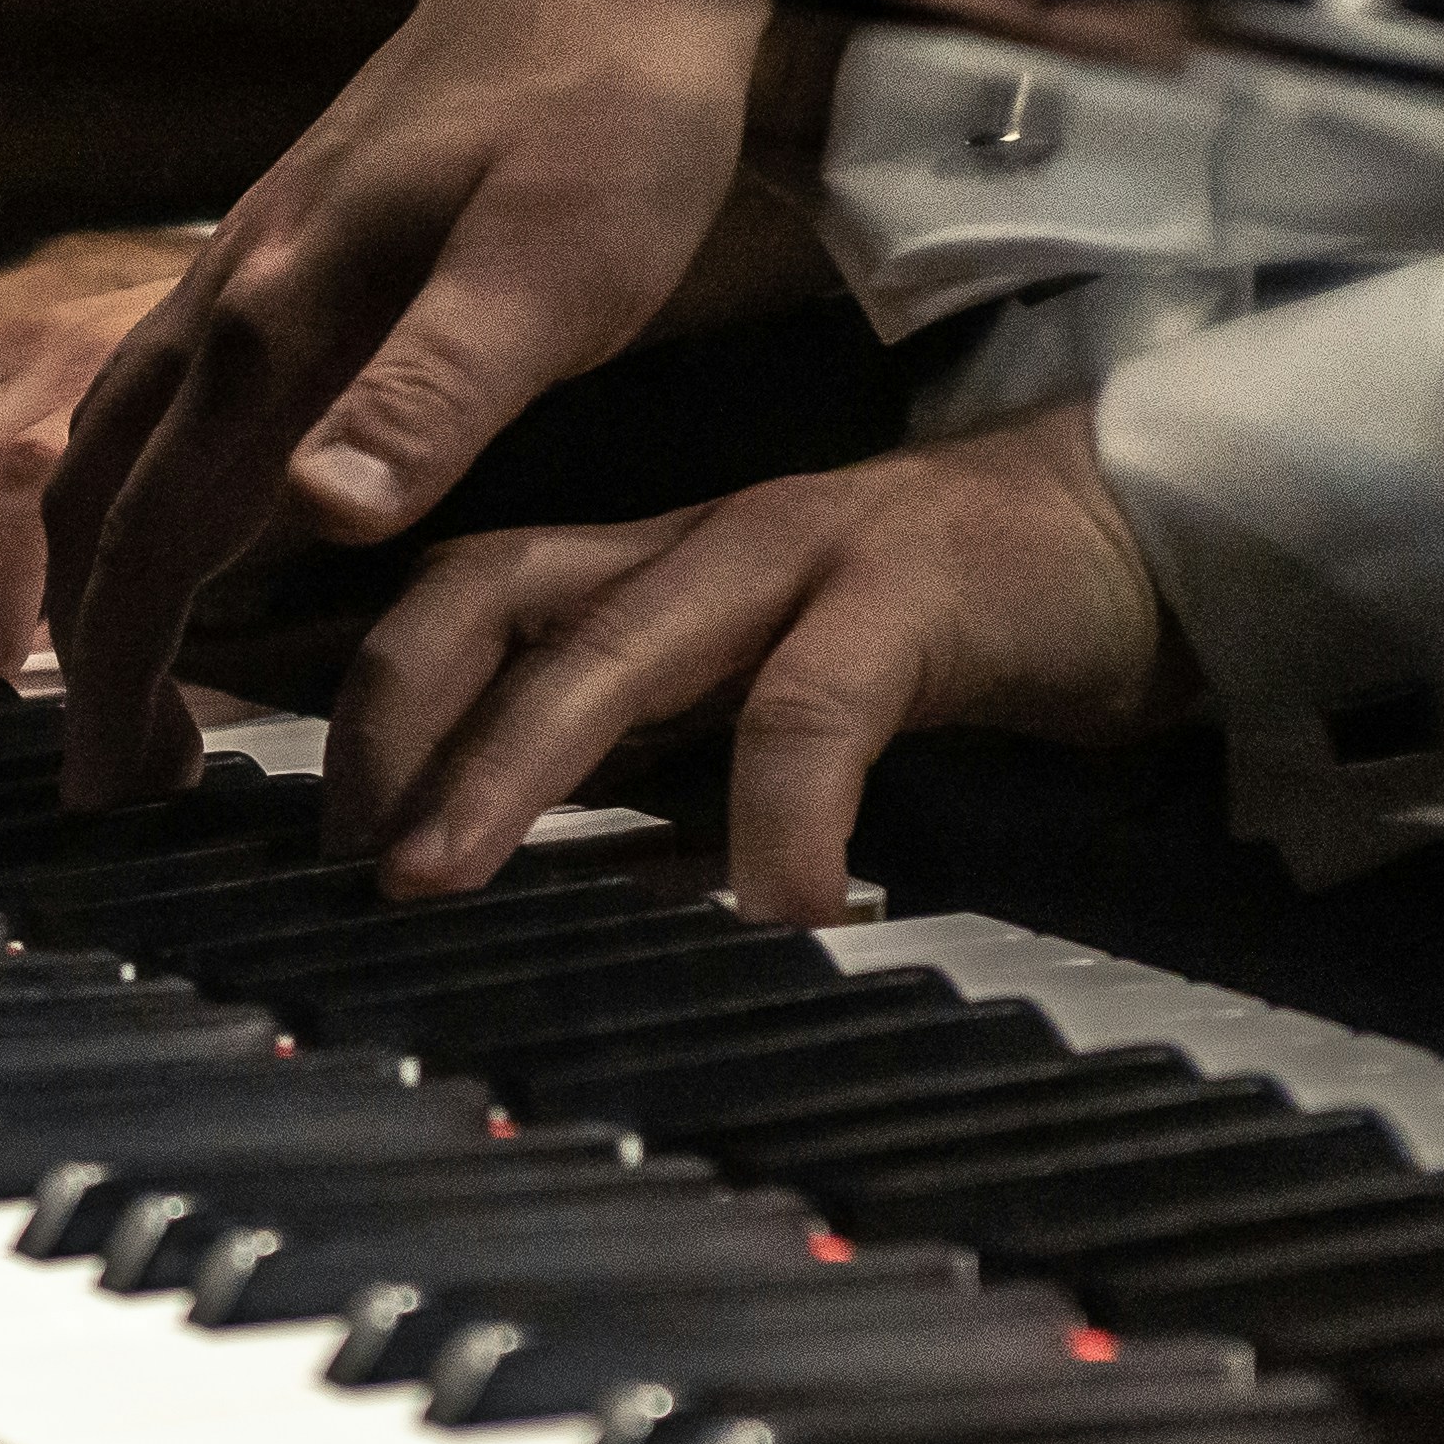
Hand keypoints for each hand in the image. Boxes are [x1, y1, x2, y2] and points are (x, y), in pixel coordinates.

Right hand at [47, 0, 773, 801]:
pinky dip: (137, 497)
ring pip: (105, 448)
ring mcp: (238, 274)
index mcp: (274, 324)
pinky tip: (194, 539)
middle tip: (115, 782)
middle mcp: (224, 301)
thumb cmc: (607, 123)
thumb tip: (317, 518)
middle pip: (94, 503)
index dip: (119, 676)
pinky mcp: (276, 261)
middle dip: (83, 651)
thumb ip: (433, 396)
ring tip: (132, 685)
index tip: (115, 792)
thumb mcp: (550, 268)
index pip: (150, 538)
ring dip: (97, 574)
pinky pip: (155, 403)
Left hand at [325, 403, 1189, 924]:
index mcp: (642, 574)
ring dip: (510, 765)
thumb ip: (665, 788)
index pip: (452, 606)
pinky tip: (777, 909)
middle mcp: (688, 548)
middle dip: (387, 725)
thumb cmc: (941, 637)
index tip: (301, 832)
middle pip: (483, 596)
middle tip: (344, 863)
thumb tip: (548, 914)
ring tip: (449, 882)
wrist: (1142, 529)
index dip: (359, 705)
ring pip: (611, 642)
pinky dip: (778, 815)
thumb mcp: (763, 715)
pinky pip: (813, 705)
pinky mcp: (910, 589)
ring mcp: (795, 556)